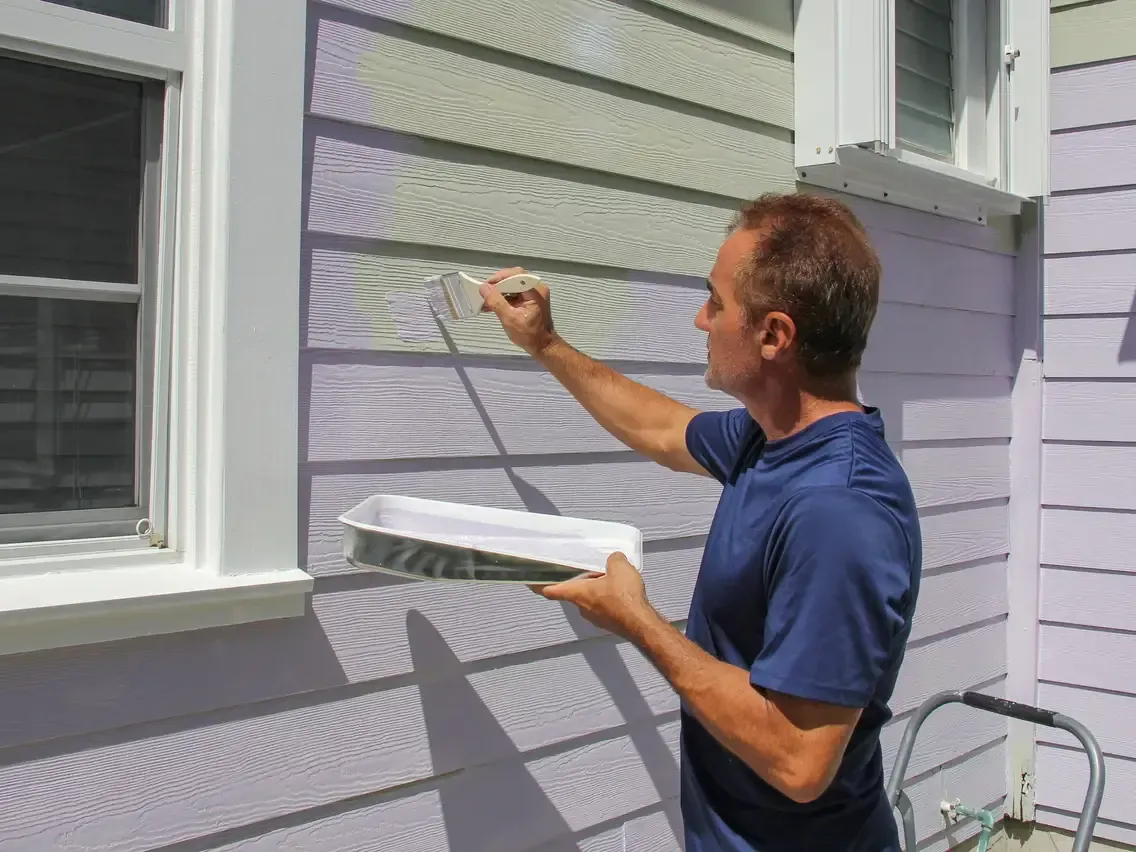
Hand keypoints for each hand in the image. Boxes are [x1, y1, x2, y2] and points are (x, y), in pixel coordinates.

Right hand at [479, 266, 558, 356]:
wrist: (543, 346)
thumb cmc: (528, 335)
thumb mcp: (509, 318)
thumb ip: (496, 301)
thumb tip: (483, 287)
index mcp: (535, 291)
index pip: (516, 274)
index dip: (499, 278)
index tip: (486, 286)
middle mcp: (537, 288)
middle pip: (514, 278)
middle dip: (498, 285)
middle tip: (485, 293)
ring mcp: (534, 293)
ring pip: (513, 285)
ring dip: (499, 292)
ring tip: (486, 301)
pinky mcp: (530, 299)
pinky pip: (515, 293)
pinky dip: (504, 297)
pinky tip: (493, 305)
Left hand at [532, 552, 658, 640]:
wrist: (642, 625)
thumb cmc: (624, 597)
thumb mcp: (619, 567)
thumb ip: (612, 559)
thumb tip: (613, 558)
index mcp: (577, 594)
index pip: (550, 590)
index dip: (538, 585)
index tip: (529, 581)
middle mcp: (582, 608)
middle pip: (572, 592)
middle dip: (578, 581)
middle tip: (586, 568)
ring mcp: (595, 618)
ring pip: (588, 600)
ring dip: (595, 589)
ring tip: (609, 577)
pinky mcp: (608, 623)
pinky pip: (602, 607)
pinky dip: (607, 598)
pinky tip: (620, 591)